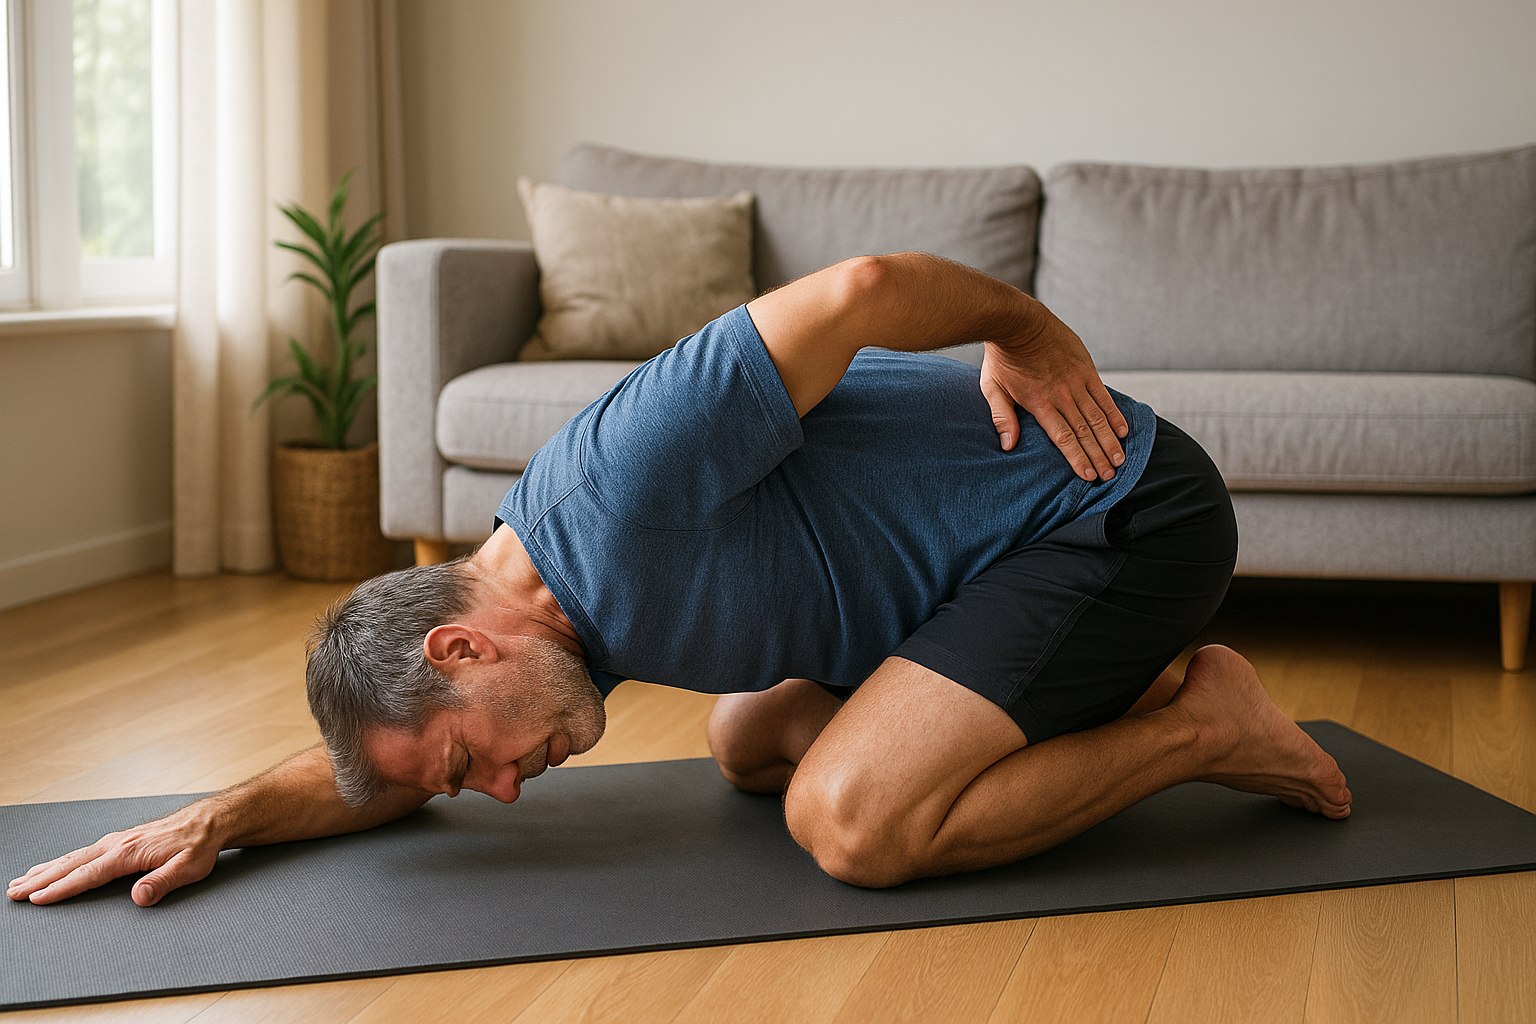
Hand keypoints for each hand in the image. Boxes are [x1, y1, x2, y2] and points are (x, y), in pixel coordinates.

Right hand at [7, 803, 224, 906]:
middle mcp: (117, 844)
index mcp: (129, 853)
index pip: (87, 875)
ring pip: (74, 857)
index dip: (61, 889)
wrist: (210, 821)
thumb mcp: (189, 867)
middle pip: (71, 865)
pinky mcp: (121, 841)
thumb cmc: (200, 845)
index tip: (37, 899)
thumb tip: (138, 897)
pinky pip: (84, 852)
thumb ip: (163, 882)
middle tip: (13, 892)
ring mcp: (117, 841)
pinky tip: (54, 866)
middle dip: (40, 879)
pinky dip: (63, 861)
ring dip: (46, 869)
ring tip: (21, 880)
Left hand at [980, 304, 1127, 480]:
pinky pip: (1104, 395)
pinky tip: (1123, 430)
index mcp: (1039, 404)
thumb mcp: (992, 388)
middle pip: (1084, 431)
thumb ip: (1002, 418)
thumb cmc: (1002, 357)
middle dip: (1098, 456)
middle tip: (1109, 475)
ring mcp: (1076, 381)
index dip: (1077, 458)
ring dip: (1110, 439)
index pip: (1064, 438)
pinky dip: (1114, 413)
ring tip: (1119, 459)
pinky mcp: (1086, 368)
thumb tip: (1008, 446)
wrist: (1018, 321)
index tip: (1088, 476)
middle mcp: (1061, 395)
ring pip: (1098, 416)